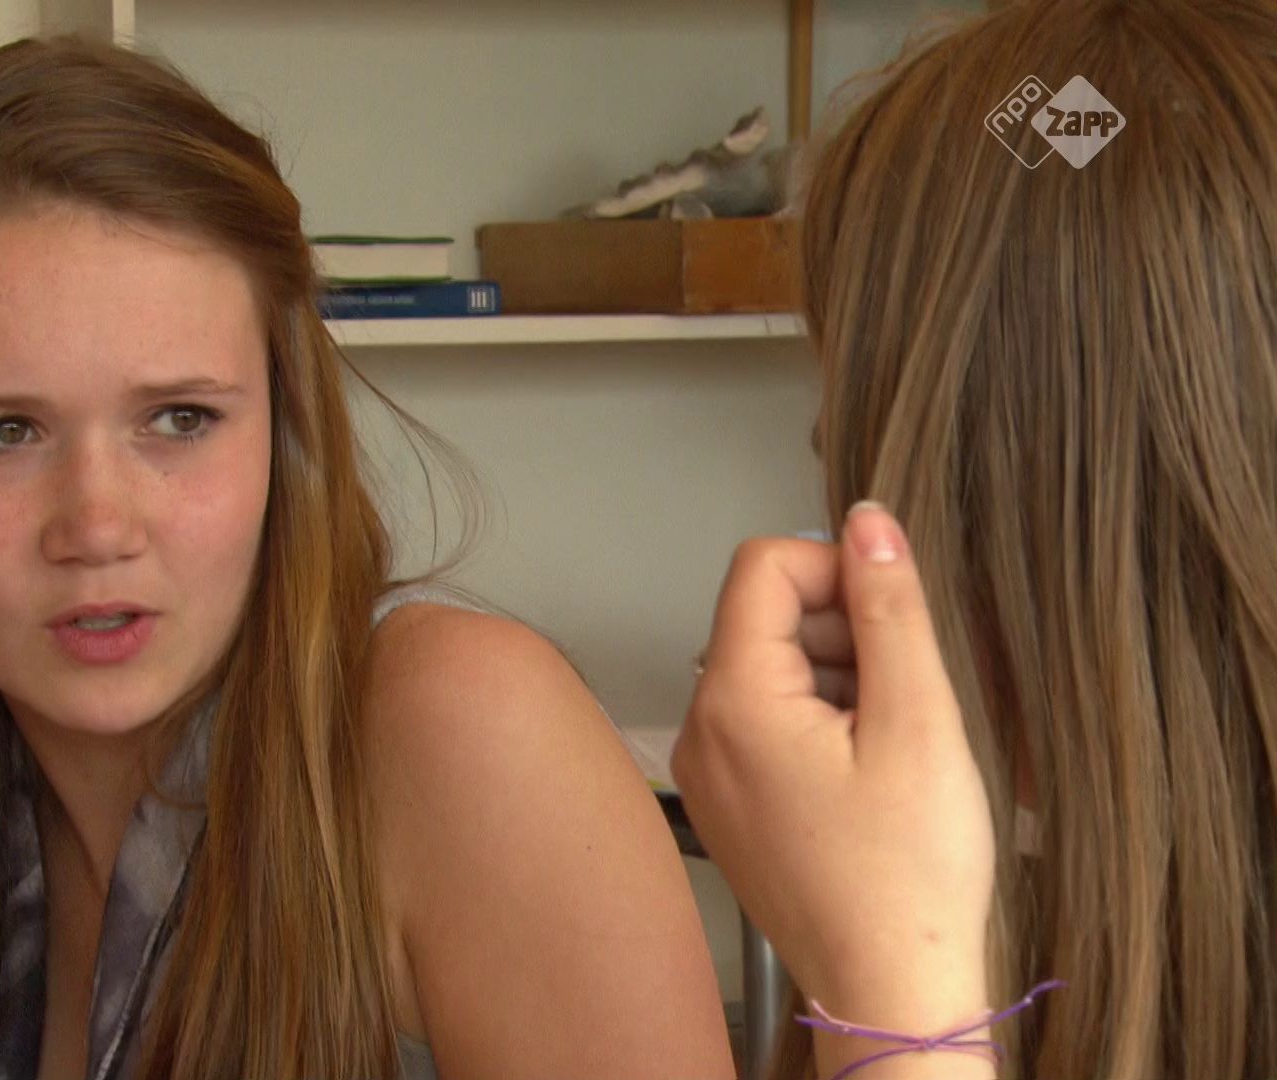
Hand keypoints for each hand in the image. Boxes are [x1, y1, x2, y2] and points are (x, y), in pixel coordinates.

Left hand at [673, 503, 994, 1063]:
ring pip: (770, 668)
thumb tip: (869, 522)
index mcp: (733, 701)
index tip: (892, 612)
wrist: (889, 990)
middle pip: (763, 616)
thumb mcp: (917, 720)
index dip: (836, 568)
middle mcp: (700, 730)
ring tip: (889, 745)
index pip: (762, 566)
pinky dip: (819, 721)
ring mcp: (708, 770)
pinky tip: (867, 772)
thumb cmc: (906, 879)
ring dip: (836, 676)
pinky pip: (765, 721)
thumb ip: (889, 608)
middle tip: (901, 695)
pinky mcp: (728, 801)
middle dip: (840, 629)